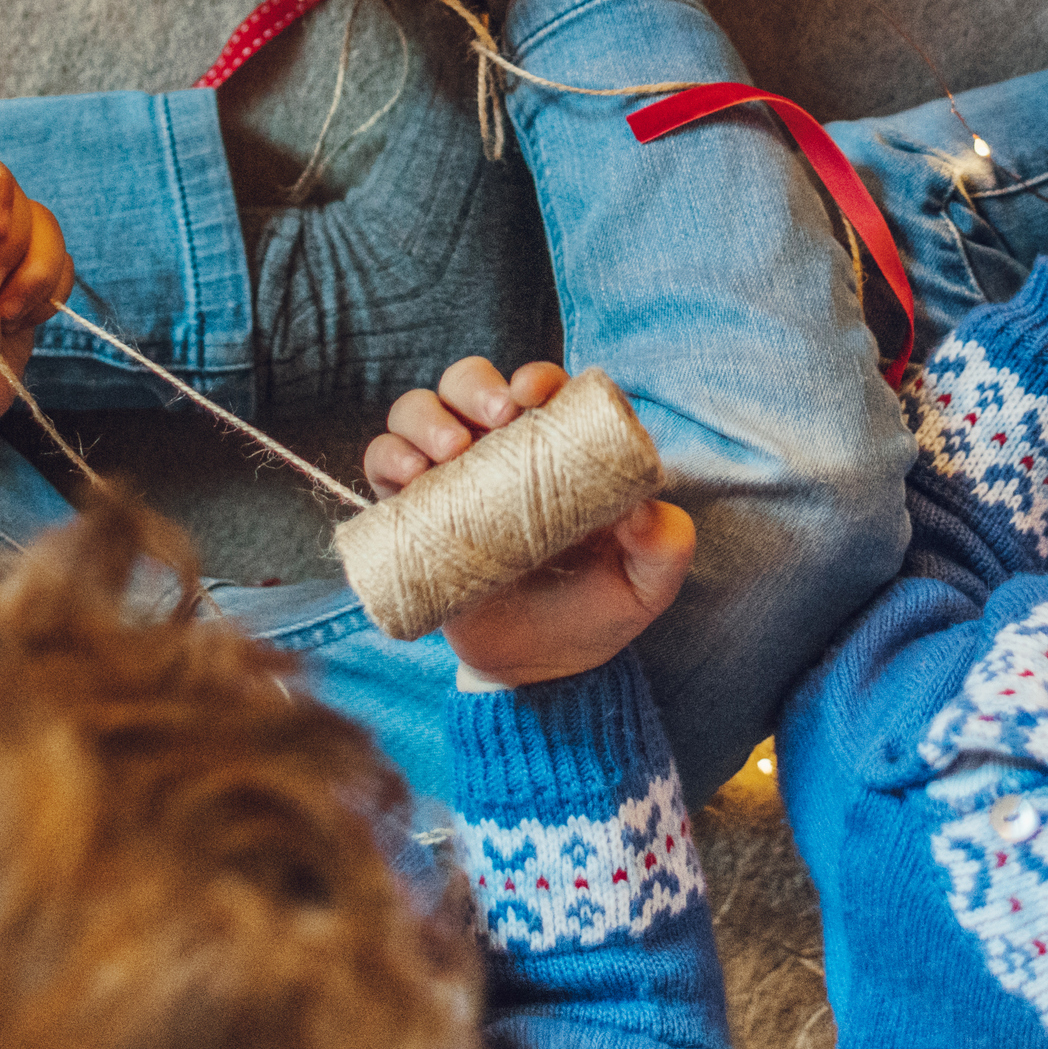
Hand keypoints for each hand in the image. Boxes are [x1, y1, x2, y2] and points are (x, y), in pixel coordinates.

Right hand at [364, 357, 696, 690]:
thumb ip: (664, 546)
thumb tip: (643, 512)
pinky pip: (383, 465)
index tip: (533, 396)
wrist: (537, 670)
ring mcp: (450, 477)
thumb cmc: (596, 612)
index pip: (541, 388)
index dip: (535, 378)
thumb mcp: (647, 584)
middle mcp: (497, 449)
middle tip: (492, 418)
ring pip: (419, 411)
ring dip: (424, 416)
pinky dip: (387, 457)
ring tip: (448, 452)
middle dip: (474, 385)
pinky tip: (406, 479)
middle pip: (470, 384)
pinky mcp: (412, 511)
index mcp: (555, 446)